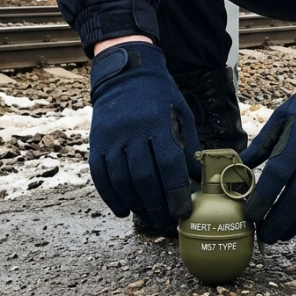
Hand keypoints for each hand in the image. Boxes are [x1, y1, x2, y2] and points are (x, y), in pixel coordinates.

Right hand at [88, 41, 198, 229]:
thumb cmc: (160, 96)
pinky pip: (101, 176)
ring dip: (136, 205)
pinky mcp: (96, 143)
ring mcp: (111, 138)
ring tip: (150, 218)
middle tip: (167, 222)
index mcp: (157, 123)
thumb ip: (189, 147)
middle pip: (143, 179)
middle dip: (157, 206)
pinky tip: (124, 210)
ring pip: (121, 181)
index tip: (183, 212)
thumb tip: (199, 180)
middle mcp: (132, 131)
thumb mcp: (182, 114)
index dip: (175, 193)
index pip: (168, 165)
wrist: (126, 74)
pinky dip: (111, 197)